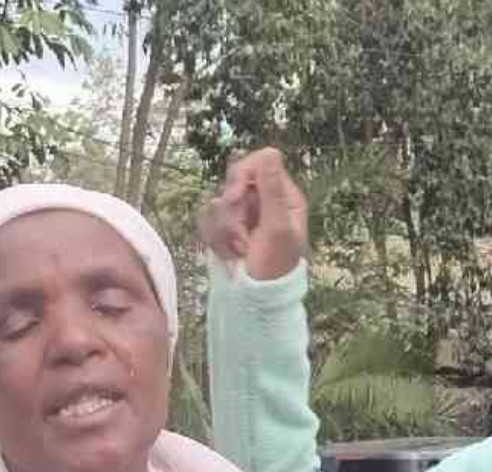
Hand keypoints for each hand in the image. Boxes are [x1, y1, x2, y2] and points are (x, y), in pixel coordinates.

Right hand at [198, 147, 308, 279]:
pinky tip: (229, 255)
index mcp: (284, 196)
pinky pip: (208, 220)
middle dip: (232, 210)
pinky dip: (216, 239)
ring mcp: (244, 216)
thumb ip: (272, 189)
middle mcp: (264, 202)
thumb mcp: (277, 228)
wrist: (256, 302)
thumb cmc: (274, 269)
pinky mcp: (226, 229)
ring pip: (217, 201)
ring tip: (238, 251)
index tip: (236, 198)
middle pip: (234, 180)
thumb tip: (271, 150)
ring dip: (224, 230)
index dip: (241, 177)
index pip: (258, 164)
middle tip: (241, 236)